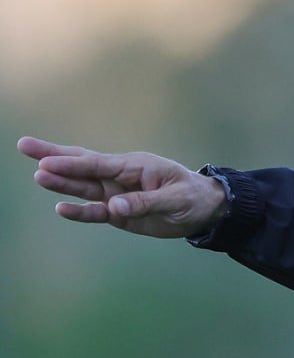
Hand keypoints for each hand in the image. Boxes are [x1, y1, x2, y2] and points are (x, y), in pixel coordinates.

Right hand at [17, 136, 226, 238]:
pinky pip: (96, 211)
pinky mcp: (119, 211)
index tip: (46, 161)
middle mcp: (122, 176)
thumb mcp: (175, 199)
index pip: (99, 164)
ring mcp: (118, 193)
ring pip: (84, 187)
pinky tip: (62, 208)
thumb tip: (114, 207)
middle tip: (25, 145)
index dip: (72, 164)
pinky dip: (80, 211)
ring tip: (38, 176)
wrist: (205, 209)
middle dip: (54, 157)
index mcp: (136, 165)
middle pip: (83, 166)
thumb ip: (145, 203)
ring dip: (62, 184)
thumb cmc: (193, 196)